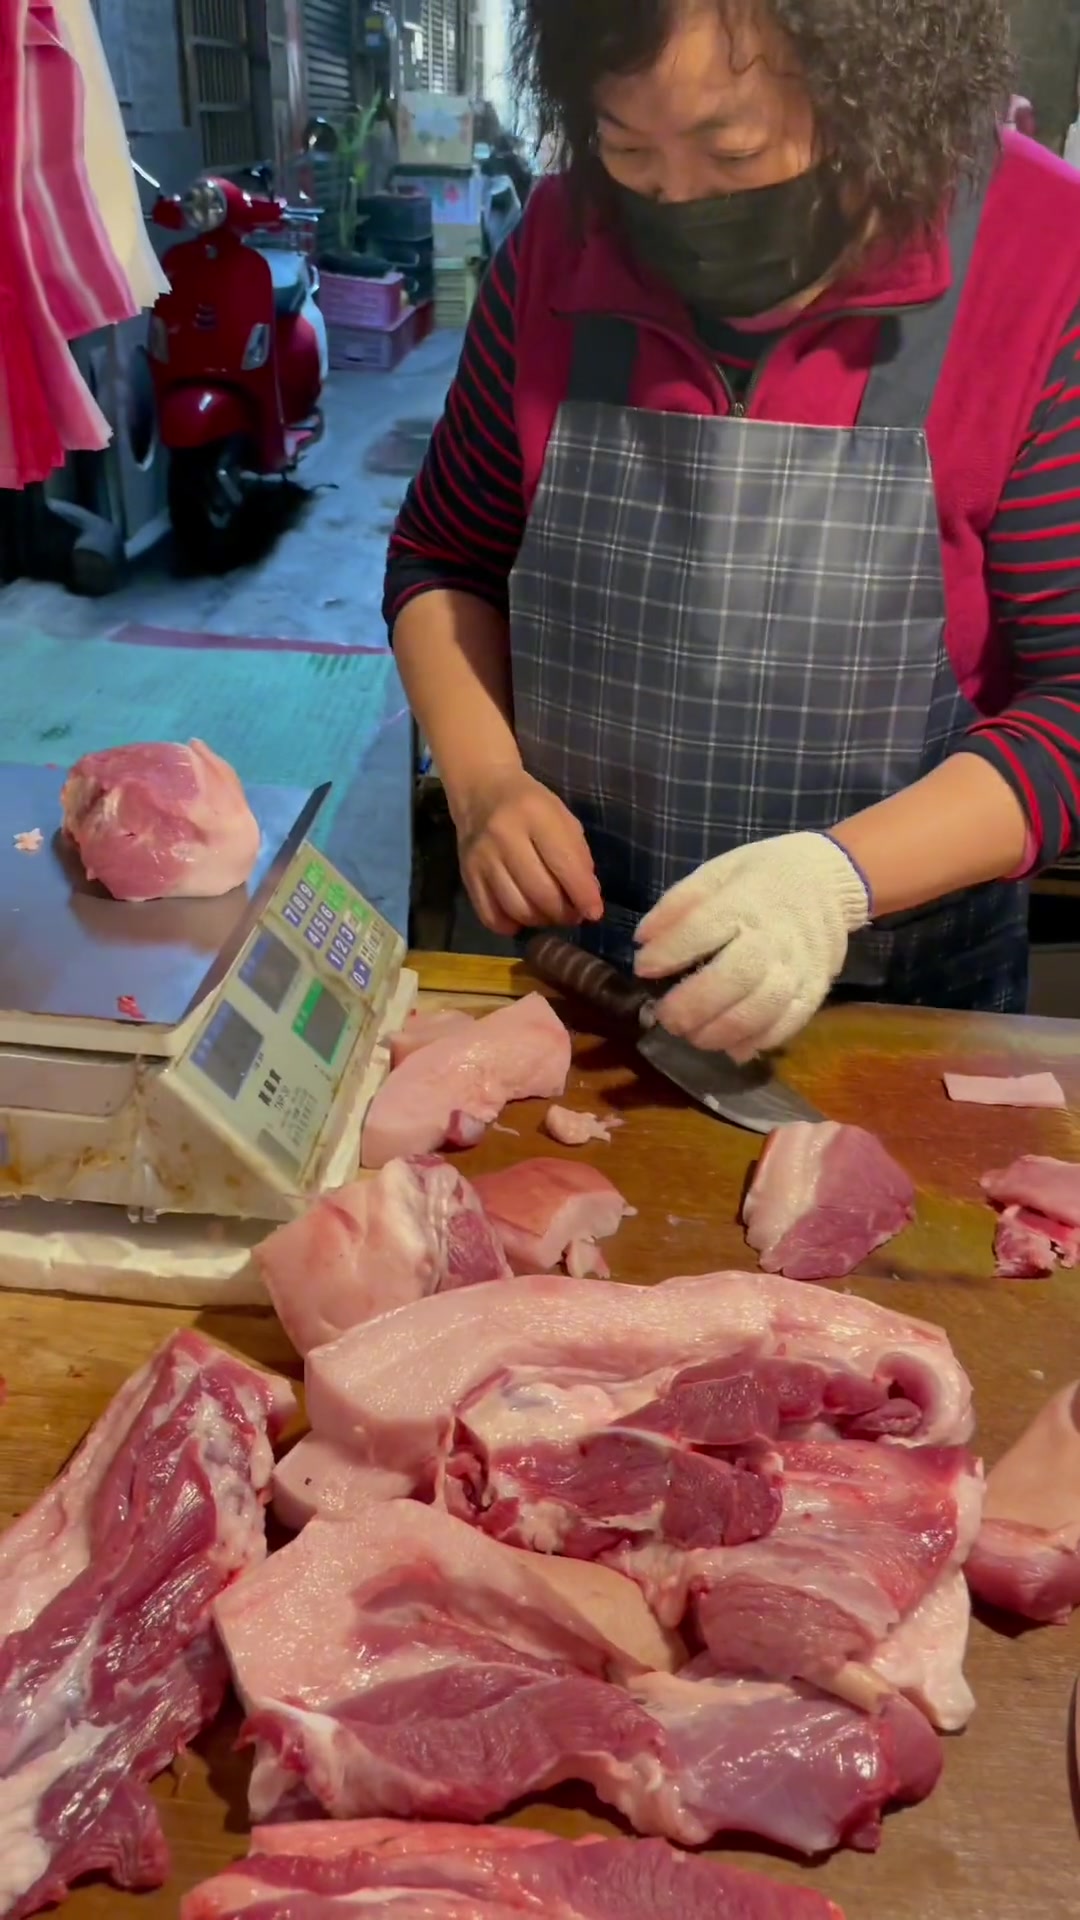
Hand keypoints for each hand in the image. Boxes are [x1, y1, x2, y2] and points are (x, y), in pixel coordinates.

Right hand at [454, 768, 603, 935]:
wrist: (481, 791)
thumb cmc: (530, 805)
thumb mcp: (562, 818)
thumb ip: (577, 856)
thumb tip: (586, 900)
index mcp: (535, 814)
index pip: (563, 863)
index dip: (582, 895)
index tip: (594, 913)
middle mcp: (503, 835)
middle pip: (540, 892)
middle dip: (563, 912)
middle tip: (572, 914)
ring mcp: (481, 858)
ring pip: (517, 908)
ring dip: (541, 920)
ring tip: (550, 914)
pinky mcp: (466, 875)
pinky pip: (490, 916)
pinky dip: (511, 925)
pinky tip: (523, 916)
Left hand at [634, 833, 870, 1060]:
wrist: (830, 879)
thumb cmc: (762, 876)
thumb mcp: (718, 871)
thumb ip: (679, 903)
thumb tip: (644, 939)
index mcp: (745, 901)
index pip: (703, 929)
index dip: (669, 952)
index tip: (643, 966)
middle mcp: (774, 938)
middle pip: (734, 978)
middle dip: (693, 1005)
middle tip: (666, 1016)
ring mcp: (798, 968)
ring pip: (761, 1010)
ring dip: (721, 1032)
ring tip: (692, 1036)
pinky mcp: (815, 990)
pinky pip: (788, 1024)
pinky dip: (757, 1042)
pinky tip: (730, 1047)